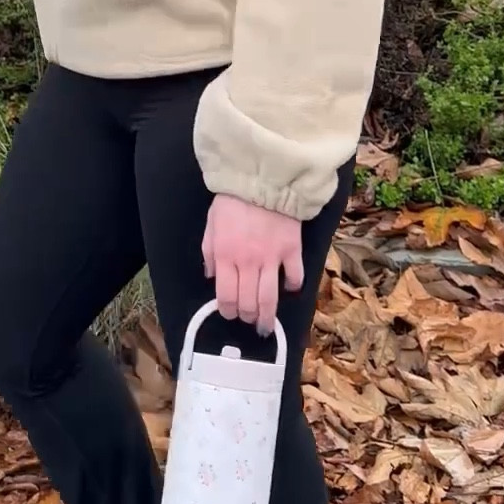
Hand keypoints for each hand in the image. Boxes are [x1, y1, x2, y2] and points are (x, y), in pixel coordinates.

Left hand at [202, 195, 303, 336]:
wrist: (263, 178)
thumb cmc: (234, 199)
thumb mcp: (211, 223)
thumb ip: (209, 252)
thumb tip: (211, 276)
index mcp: (225, 256)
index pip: (225, 296)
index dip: (227, 311)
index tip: (230, 314)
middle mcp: (248, 262)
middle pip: (248, 303)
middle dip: (247, 318)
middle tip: (249, 321)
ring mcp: (272, 258)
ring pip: (269, 299)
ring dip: (267, 316)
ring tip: (267, 325)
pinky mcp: (292, 250)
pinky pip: (295, 277)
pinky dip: (292, 287)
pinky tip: (289, 289)